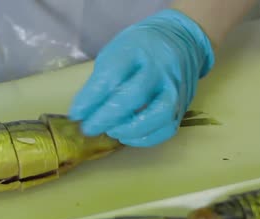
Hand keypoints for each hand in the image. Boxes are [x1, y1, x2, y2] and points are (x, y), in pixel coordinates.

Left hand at [68, 9, 214, 146]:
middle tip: (89, 128)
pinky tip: (128, 136)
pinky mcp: (183, 104)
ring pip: (158, 114)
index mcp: (136, 49)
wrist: (180, 39)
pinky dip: (146, 138)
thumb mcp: (115, 53)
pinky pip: (167, 128)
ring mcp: (175, 87)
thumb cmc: (139, 49)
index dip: (91, 98)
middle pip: (134, 96)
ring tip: (111, 131)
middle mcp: (159, 68)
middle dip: (107, 117)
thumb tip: (83, 112)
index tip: (76, 114)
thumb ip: (101, 80)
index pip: (111, 75)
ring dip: (130, 129)